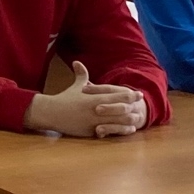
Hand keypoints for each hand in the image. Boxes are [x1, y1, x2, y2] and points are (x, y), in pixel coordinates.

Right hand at [26, 62, 146, 138]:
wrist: (52, 112)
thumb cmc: (64, 99)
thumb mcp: (75, 87)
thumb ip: (81, 76)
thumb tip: (78, 62)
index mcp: (95, 97)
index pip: (116, 94)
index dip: (129, 94)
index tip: (138, 94)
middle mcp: (97, 108)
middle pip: (120, 107)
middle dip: (133, 106)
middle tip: (142, 106)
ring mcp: (95, 120)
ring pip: (117, 120)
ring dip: (129, 119)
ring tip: (138, 118)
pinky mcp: (91, 131)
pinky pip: (110, 131)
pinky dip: (120, 129)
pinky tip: (128, 129)